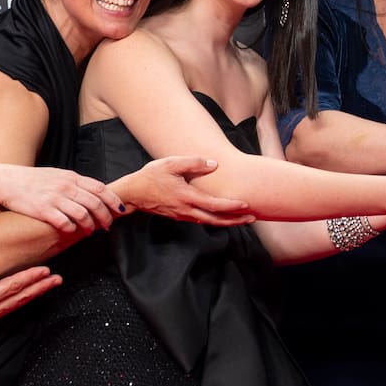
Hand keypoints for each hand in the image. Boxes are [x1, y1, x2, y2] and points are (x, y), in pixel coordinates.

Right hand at [0, 259, 60, 328]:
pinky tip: (30, 294)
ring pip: (17, 304)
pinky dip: (23, 300)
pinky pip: (10, 308)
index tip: (45, 270)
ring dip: (35, 294)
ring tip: (50, 284)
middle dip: (40, 287)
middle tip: (57, 279)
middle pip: (20, 297)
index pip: (12, 286)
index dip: (30, 278)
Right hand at [1, 166, 124, 233]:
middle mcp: (66, 186)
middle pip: (94, 203)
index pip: (100, 188)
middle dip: (105, 216)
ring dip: (90, 225)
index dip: (113, 200)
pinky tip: (72, 231)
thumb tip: (94, 192)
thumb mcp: (58, 175)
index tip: (120, 209)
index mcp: (71, 177)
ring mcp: (55, 198)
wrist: (8, 181)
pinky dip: (71, 228)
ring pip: (82, 214)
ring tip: (90, 231)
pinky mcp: (43, 210)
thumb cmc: (34, 180)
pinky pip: (64, 222)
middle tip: (108, 226)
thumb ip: (75, 183)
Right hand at [117, 156, 254, 226]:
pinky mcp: (179, 216)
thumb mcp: (170, 163)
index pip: (214, 205)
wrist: (132, 194)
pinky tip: (221, 216)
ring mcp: (183, 215)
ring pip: (209, 221)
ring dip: (226, 221)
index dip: (231, 206)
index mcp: (187, 197)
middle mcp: (187, 210)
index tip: (246, 206)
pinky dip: (214, 219)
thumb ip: (193, 163)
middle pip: (216, 220)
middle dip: (235, 220)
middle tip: (252, 218)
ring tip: (242, 218)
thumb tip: (214, 164)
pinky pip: (201, 219)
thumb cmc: (150, 176)